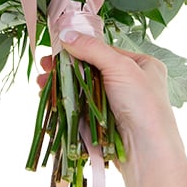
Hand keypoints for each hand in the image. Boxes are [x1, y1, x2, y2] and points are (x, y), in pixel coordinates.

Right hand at [52, 32, 186, 186]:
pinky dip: (63, 101)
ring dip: (60, 84)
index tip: (54, 49)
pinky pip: (80, 106)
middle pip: (88, 69)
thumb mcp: (120, 67)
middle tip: (43, 67)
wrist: (146, 153)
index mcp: (141, 65)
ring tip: (41, 83)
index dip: (78, 48)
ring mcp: (116, 103)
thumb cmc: (142, 105)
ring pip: (81, 88)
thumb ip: (92, 49)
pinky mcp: (103, 120)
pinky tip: (48, 98)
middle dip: (64, 68)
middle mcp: (130, 82)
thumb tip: (65, 34)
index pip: (103, 50)